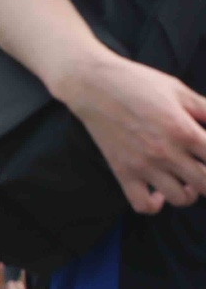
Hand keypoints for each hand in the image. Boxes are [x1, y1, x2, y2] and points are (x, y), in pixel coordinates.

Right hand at [59, 51, 205, 212]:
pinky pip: (143, 205)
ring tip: (186, 179)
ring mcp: (143, 166)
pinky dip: (155, 204)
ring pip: (180, 198)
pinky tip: (159, 191)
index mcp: (184, 129)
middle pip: (205, 183)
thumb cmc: (139, 84)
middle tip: (202, 166)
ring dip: (189, 192)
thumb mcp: (180, 90)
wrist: (94, 87)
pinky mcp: (123, 173)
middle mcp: (165, 152)